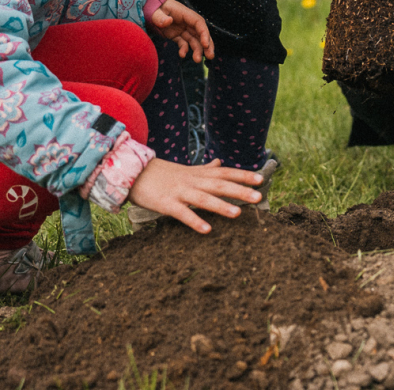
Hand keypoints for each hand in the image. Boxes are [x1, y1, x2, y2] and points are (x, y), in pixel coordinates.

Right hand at [127, 158, 262, 233]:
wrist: (132, 172)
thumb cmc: (161, 173)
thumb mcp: (186, 169)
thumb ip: (205, 168)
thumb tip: (220, 162)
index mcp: (197, 174)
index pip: (224, 173)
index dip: (242, 175)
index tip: (261, 179)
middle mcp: (192, 181)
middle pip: (219, 185)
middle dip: (239, 190)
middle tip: (259, 197)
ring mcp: (179, 192)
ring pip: (203, 199)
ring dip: (221, 206)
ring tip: (238, 213)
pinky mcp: (166, 204)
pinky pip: (182, 213)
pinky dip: (195, 221)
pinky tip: (207, 230)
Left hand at [147, 0, 213, 60]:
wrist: (147, 8)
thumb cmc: (153, 7)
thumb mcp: (154, 11)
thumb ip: (160, 17)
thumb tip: (168, 21)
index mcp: (184, 13)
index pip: (198, 23)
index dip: (204, 33)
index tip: (206, 45)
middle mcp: (186, 22)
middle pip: (200, 33)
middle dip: (207, 44)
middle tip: (210, 56)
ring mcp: (182, 29)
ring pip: (194, 40)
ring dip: (197, 50)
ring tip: (197, 60)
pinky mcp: (176, 35)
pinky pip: (183, 43)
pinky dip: (184, 49)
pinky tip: (182, 55)